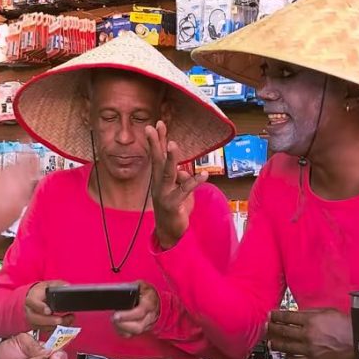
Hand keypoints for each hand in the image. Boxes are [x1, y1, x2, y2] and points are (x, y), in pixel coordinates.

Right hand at [24, 281, 73, 329]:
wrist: (34, 299)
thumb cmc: (42, 292)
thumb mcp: (49, 285)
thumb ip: (57, 285)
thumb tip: (66, 287)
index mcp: (31, 299)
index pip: (33, 303)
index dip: (41, 307)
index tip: (49, 311)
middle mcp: (30, 311)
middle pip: (36, 319)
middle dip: (50, 321)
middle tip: (61, 320)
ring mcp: (33, 321)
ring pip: (42, 327)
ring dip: (57, 325)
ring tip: (70, 318)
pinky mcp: (38, 328)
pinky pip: (47, 331)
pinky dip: (58, 328)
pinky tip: (67, 323)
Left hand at [111, 281, 158, 336]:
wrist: (157, 301)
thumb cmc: (147, 293)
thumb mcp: (141, 285)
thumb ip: (132, 287)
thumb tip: (120, 290)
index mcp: (149, 304)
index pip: (140, 312)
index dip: (127, 316)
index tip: (116, 315)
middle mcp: (150, 316)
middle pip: (138, 327)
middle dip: (123, 325)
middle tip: (114, 318)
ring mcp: (147, 325)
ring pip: (134, 333)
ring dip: (121, 328)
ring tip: (115, 320)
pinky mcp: (142, 330)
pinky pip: (131, 335)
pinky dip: (122, 332)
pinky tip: (118, 325)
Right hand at [143, 121, 206, 249]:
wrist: (170, 233)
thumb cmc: (175, 208)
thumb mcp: (179, 190)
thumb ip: (181, 177)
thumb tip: (185, 171)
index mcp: (159, 179)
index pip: (158, 156)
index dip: (157, 141)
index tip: (155, 124)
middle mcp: (159, 184)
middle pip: (157, 160)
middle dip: (156, 143)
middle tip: (154, 126)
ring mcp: (164, 194)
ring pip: (167, 173)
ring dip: (171, 158)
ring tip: (173, 145)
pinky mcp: (173, 205)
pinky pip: (184, 190)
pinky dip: (194, 182)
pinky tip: (204, 175)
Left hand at [266, 309, 355, 358]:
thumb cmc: (348, 326)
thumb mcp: (330, 312)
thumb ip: (312, 312)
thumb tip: (299, 312)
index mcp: (311, 320)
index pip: (287, 317)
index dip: (276, 316)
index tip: (270, 315)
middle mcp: (307, 334)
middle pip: (282, 331)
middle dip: (271, 328)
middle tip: (266, 327)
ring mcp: (309, 349)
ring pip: (285, 347)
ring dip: (275, 344)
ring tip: (270, 342)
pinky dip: (288, 358)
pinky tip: (286, 355)